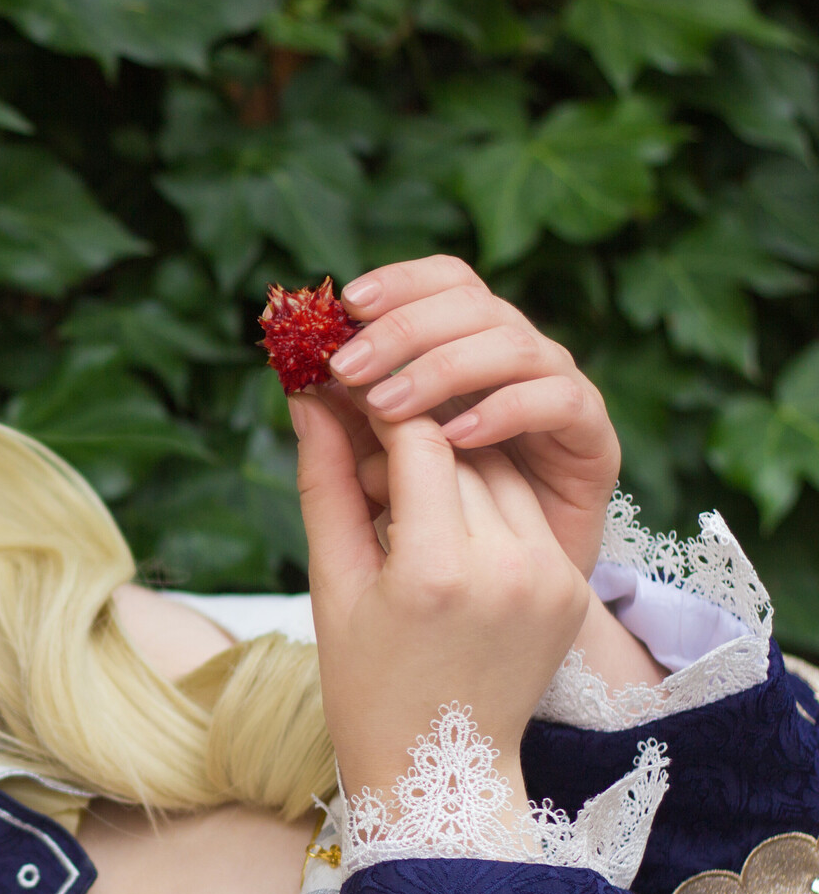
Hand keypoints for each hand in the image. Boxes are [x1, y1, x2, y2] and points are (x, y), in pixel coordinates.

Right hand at [291, 389, 592, 803]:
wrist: (439, 770)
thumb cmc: (365, 682)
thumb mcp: (333, 583)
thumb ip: (328, 481)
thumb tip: (311, 397)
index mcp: (436, 572)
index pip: (420, 440)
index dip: (380, 406)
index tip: (346, 388)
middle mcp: (507, 568)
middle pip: (463, 448)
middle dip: (412, 429)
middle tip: (364, 424)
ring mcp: (550, 578)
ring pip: (501, 471)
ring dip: (452, 459)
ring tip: (400, 485)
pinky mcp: (572, 588)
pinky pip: (527, 512)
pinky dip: (486, 500)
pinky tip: (443, 521)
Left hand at [324, 256, 620, 576]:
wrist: (495, 612)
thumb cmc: (427, 541)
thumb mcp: (373, 483)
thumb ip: (344, 438)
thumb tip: (302, 391)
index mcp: (466, 349)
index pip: (446, 281)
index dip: (401, 282)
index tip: (347, 305)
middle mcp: (514, 359)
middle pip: (474, 304)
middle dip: (404, 329)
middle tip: (348, 367)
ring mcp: (556, 392)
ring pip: (514, 345)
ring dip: (444, 368)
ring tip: (388, 407)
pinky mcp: (591, 439)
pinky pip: (559, 401)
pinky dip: (506, 410)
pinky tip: (456, 437)